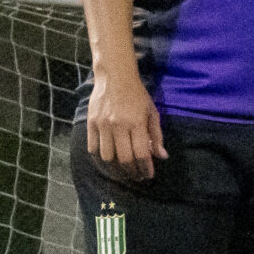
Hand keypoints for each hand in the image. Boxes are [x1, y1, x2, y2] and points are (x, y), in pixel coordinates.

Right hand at [86, 67, 165, 182]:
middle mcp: (118, 125)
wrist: (115, 77)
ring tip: (123, 171)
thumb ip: (157, 135)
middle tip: (136, 176)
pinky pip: (93, 147)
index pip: (142, 154)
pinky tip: (108, 160)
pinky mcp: (91, 123)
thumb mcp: (152, 112)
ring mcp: (102, 125)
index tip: (148, 175)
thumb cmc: (137, 95)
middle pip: (124, 159)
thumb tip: (162, 156)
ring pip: (107, 157)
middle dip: (132, 172)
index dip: (146, 168)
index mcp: (136, 123)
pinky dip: (100, 158)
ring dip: (116, 168)